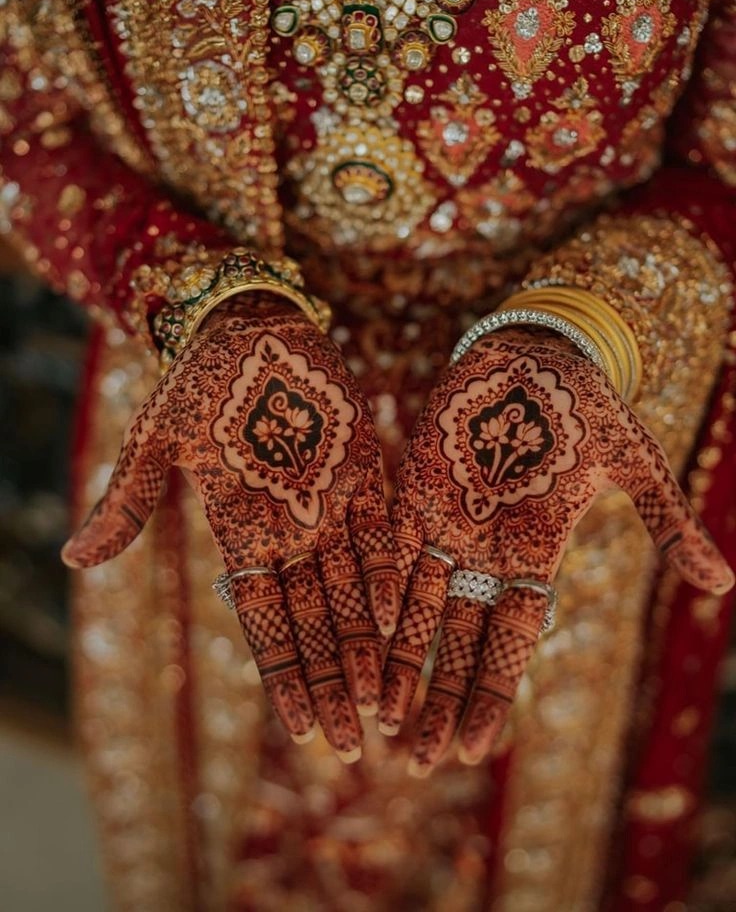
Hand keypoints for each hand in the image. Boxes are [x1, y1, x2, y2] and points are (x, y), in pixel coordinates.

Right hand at [63, 297, 399, 761]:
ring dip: (365, 648)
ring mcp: (331, 505)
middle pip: (315, 622)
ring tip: (381, 706)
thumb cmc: (200, 379)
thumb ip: (130, 502)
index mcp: (242, 532)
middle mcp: (291, 531)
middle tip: (352, 746)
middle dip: (330, 683)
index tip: (302, 732)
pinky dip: (390, 577)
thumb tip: (72, 560)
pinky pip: (382, 534)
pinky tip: (402, 626)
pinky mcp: (366, 472)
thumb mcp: (158, 441)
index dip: (284, 677)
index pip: (265, 622)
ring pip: (352, 591)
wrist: (252, 325)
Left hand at [379, 328, 733, 774]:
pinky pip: (392, 549)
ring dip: (399, 661)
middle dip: (439, 698)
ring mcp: (448, 523)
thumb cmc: (587, 405)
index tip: (471, 749)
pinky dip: (379, 591)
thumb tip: (725, 583)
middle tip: (415, 761)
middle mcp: (487, 551)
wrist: (536, 353)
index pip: (511, 641)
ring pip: (418, 607)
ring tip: (379, 718)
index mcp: (536, 555)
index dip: (491, 694)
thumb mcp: (632, 463)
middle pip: (459, 641)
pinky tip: (361, 637)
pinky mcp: (415, 490)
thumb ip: (665, 523)